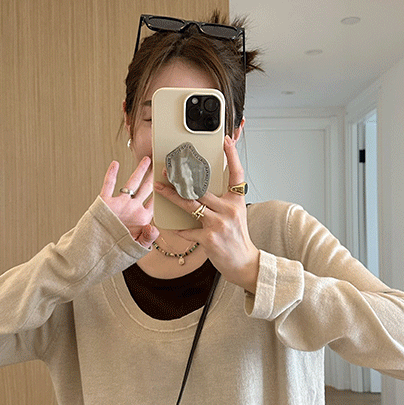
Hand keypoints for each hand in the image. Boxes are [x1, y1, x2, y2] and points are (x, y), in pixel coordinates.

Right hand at [100, 157, 158, 247]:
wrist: (98, 252)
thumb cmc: (119, 250)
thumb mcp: (137, 246)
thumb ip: (148, 237)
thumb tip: (154, 228)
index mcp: (142, 217)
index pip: (156, 201)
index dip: (163, 191)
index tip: (171, 181)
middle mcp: (132, 208)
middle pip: (146, 188)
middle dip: (154, 176)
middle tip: (161, 164)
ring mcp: (120, 204)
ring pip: (130, 183)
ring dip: (138, 171)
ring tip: (147, 159)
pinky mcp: (105, 203)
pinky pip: (109, 185)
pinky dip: (111, 174)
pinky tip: (115, 164)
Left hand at [154, 136, 259, 291]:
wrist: (243, 263)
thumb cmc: (237, 239)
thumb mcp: (236, 215)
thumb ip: (222, 202)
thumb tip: (201, 190)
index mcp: (236, 201)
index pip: (236, 174)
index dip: (232, 156)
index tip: (226, 141)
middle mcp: (229, 210)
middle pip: (202, 188)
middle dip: (182, 178)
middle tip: (168, 169)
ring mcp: (219, 224)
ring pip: (190, 205)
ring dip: (172, 196)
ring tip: (160, 188)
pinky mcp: (209, 238)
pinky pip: (187, 230)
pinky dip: (178, 229)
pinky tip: (172, 225)